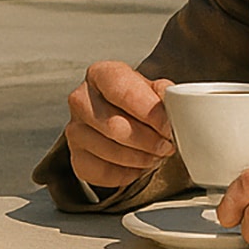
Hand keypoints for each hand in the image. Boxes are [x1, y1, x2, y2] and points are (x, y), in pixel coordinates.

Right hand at [64, 61, 175, 188]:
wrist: (120, 118)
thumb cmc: (136, 102)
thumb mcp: (151, 89)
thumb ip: (163, 92)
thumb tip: (173, 102)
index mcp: (101, 74)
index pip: (121, 90)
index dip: (148, 111)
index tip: (168, 126)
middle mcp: (81, 100)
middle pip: (114, 125)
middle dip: (147, 140)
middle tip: (167, 145)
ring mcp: (75, 130)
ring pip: (110, 151)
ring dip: (140, 158)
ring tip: (156, 155)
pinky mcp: (76, 157)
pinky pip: (103, 172)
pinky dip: (127, 173)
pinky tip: (138, 165)